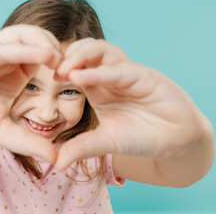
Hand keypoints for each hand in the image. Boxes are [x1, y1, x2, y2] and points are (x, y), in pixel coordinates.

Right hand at [0, 24, 61, 162]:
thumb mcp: (2, 132)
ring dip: (42, 42)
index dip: (63, 65)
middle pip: (38, 40)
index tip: (79, 79)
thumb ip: (29, 142)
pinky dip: (21, 49)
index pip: (45, 58)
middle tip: (72, 67)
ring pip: (21, 35)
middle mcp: (5, 59)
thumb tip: (56, 159)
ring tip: (58, 59)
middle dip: (57, 49)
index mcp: (16, 72)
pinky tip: (40, 55)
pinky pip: (0, 47)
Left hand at [54, 38, 207, 169]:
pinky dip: (99, 72)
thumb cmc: (140, 137)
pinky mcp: (144, 75)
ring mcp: (126, 73)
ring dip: (80, 56)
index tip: (40, 75)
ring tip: (63, 69)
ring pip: (102, 51)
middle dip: (66, 55)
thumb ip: (81, 148)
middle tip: (49, 66)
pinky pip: (118, 70)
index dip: (58, 68)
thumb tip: (56, 164)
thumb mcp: (105, 142)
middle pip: (85, 52)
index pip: (74, 68)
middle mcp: (110, 76)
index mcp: (97, 87)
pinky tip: (81, 78)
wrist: (175, 141)